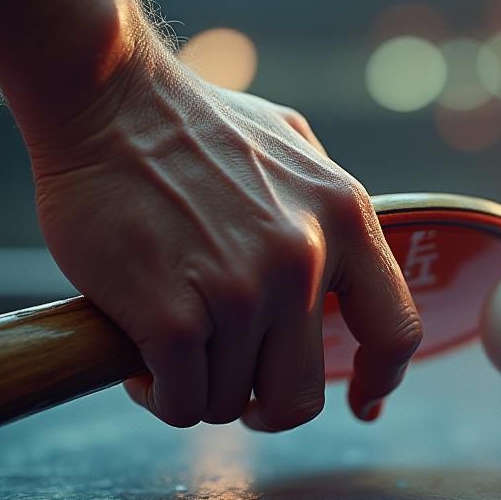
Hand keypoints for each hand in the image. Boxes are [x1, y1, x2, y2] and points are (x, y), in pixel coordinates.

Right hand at [27, 35, 421, 429]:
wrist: (105, 96)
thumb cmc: (190, 122)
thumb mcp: (290, 145)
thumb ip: (325, 209)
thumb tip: (344, 266)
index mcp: (344, 220)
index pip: (395, 331)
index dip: (379, 380)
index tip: (362, 403)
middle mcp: (305, 260)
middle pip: (300, 396)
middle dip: (261, 403)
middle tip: (227, 380)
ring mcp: (242, 291)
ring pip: (230, 403)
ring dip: (199, 388)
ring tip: (170, 346)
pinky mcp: (173, 316)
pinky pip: (182, 403)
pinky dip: (158, 394)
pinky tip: (141, 361)